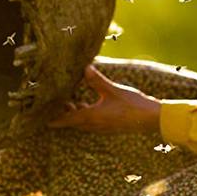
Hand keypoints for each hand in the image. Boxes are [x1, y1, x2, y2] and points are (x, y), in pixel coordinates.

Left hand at [47, 64, 161, 133]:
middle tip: (56, 105)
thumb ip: (97, 80)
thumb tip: (84, 68)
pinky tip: (91, 105)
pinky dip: (88, 114)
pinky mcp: (112, 126)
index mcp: (92, 117)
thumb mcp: (113, 90)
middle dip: (65, 114)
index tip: (44, 121)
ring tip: (72, 102)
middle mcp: (96, 125)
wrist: (151, 119)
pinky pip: (94, 122)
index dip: (56, 119)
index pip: (69, 119)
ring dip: (77, 114)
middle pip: (75, 121)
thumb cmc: (133, 105)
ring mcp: (104, 127)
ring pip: (85, 122)